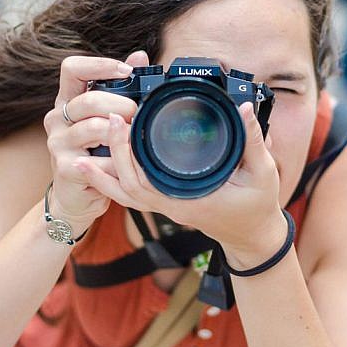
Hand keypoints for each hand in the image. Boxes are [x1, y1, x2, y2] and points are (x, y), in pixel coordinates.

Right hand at [42, 51, 148, 229]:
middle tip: (139, 115)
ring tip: (135, 139)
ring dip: (121, 134)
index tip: (127, 71)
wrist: (78, 196)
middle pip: (89, 100)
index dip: (99, 65)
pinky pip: (98, 160)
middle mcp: (56, 118)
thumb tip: (140, 56)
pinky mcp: (65, 167)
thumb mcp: (107, 118)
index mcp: (67, 101)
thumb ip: (121, 88)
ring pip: (94, 128)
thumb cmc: (97, 153)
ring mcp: (57, 143)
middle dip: (122, 105)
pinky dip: (117, 161)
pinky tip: (124, 163)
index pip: (72, 68)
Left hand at [75, 95, 287, 262]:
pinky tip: (106, 165)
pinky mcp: (169, 202)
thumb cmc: (258, 207)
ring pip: (126, 193)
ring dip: (105, 173)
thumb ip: (254, 140)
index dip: (125, 154)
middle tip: (106, 120)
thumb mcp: (263, 173)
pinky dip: (117, 181)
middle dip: (111, 154)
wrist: (255, 237)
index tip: (119, 122)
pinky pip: (136, 193)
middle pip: (126, 186)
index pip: (143, 181)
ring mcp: (168, 205)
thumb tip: (244, 109)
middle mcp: (171, 205)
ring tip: (84, 152)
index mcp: (187, 199)